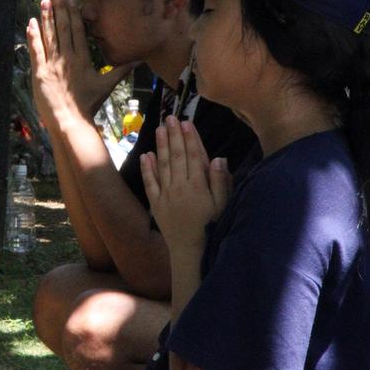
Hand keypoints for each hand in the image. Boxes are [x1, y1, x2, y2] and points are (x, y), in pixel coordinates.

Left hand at [26, 0, 136, 131]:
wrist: (71, 121)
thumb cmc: (88, 105)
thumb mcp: (106, 86)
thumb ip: (121, 71)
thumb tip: (139, 61)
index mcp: (83, 59)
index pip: (78, 30)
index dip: (74, 12)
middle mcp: (68, 58)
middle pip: (64, 28)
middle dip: (60, 8)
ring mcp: (53, 65)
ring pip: (49, 36)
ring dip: (46, 17)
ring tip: (43, 1)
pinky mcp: (40, 73)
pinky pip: (36, 51)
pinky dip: (33, 36)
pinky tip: (30, 22)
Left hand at [140, 116, 231, 250]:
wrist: (191, 251)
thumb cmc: (212, 228)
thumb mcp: (223, 206)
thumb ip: (221, 182)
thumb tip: (218, 158)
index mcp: (198, 187)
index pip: (194, 157)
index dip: (190, 139)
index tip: (187, 123)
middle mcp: (180, 188)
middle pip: (177, 157)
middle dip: (174, 136)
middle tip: (170, 118)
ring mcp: (166, 195)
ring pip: (163, 166)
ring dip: (161, 146)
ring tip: (159, 129)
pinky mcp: (156, 204)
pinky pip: (150, 183)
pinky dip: (147, 169)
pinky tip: (146, 155)